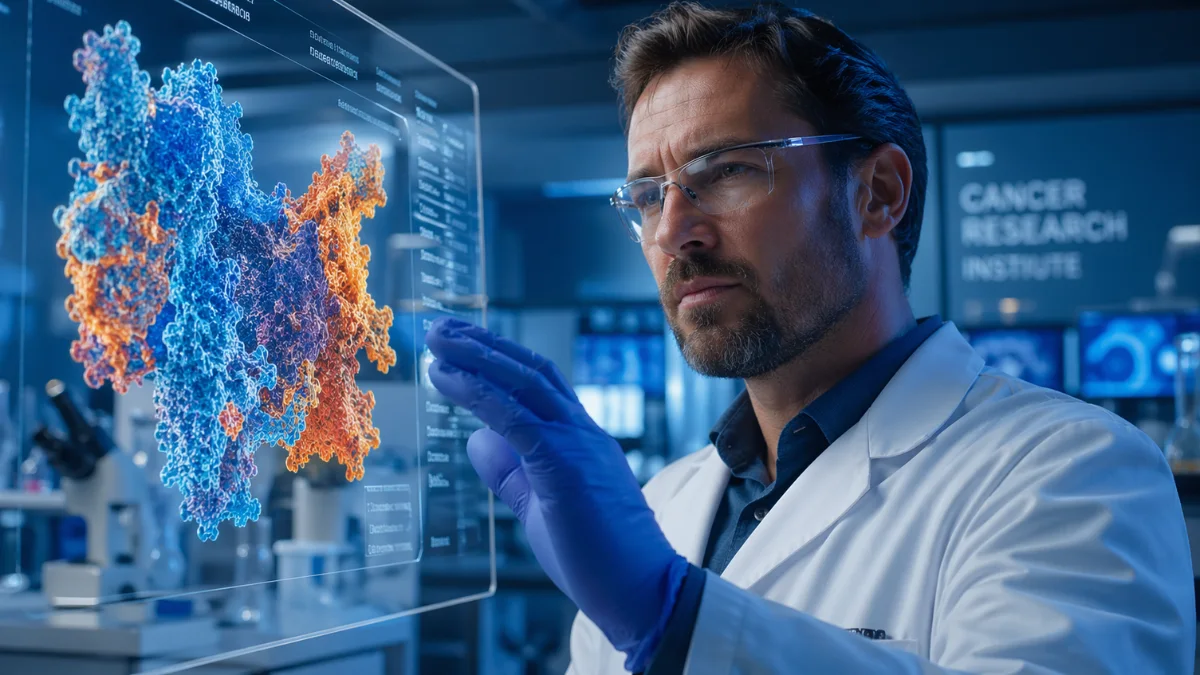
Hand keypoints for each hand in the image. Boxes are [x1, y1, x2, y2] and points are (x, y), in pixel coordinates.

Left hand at [425, 317, 688, 670]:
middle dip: (483, 344)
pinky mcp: (564, 464)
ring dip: (476, 355)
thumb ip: (512, 473)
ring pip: (522, 381)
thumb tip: (476, 439)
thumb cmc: (596, 559)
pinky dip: (476, 392)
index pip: (540, 383)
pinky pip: (514, 417)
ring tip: (437, 339)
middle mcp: (582, 431)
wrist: (642, 592)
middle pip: (530, 369)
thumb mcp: (541, 506)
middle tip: (441, 327)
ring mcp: (577, 443)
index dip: (501, 358)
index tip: (463, 344)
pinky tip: (446, 378)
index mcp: (582, 439)